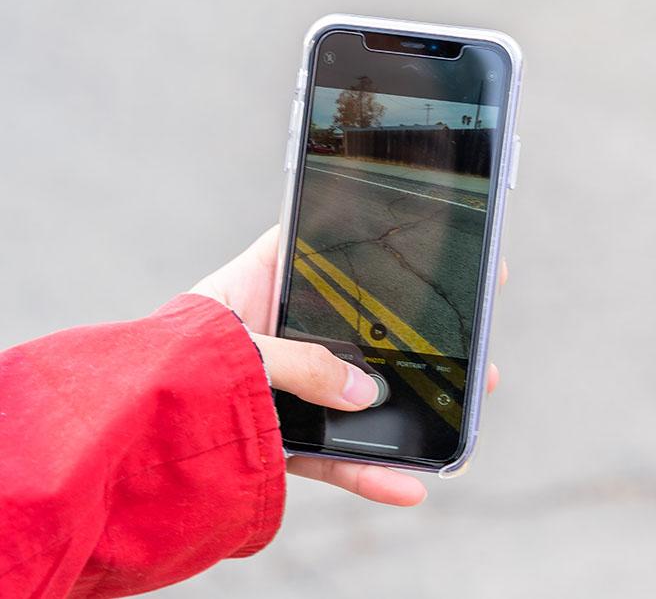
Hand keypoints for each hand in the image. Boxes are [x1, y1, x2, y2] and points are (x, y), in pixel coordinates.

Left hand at [190, 225, 505, 505]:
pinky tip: (410, 488)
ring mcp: (285, 388)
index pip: (330, 246)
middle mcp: (281, 332)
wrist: (111, 442)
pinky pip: (336, 458)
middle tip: (472, 342)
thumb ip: (302, 364)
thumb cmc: (162, 368)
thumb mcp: (237, 347)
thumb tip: (364, 393)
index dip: (385, 240)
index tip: (441, 244)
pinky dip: (372, 476)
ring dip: (414, 414)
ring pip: (361, 398)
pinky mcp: (280, 440)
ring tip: (463, 422)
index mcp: (262, 282)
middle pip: (365, 331)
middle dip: (422, 344)